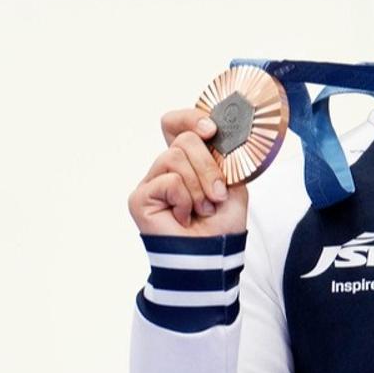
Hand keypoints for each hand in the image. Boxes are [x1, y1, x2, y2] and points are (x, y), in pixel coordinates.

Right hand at [127, 109, 247, 236]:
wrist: (214, 253)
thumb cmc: (222, 222)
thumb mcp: (233, 180)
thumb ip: (222, 155)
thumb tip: (213, 131)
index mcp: (187, 161)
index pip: (175, 124)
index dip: (190, 119)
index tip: (211, 130)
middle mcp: (166, 169)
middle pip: (184, 139)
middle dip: (209, 167)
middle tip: (217, 194)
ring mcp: (151, 182)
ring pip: (176, 157)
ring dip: (200, 186)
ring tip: (202, 208)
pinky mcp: (140, 198)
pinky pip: (169, 181)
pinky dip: (186, 199)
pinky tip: (184, 217)